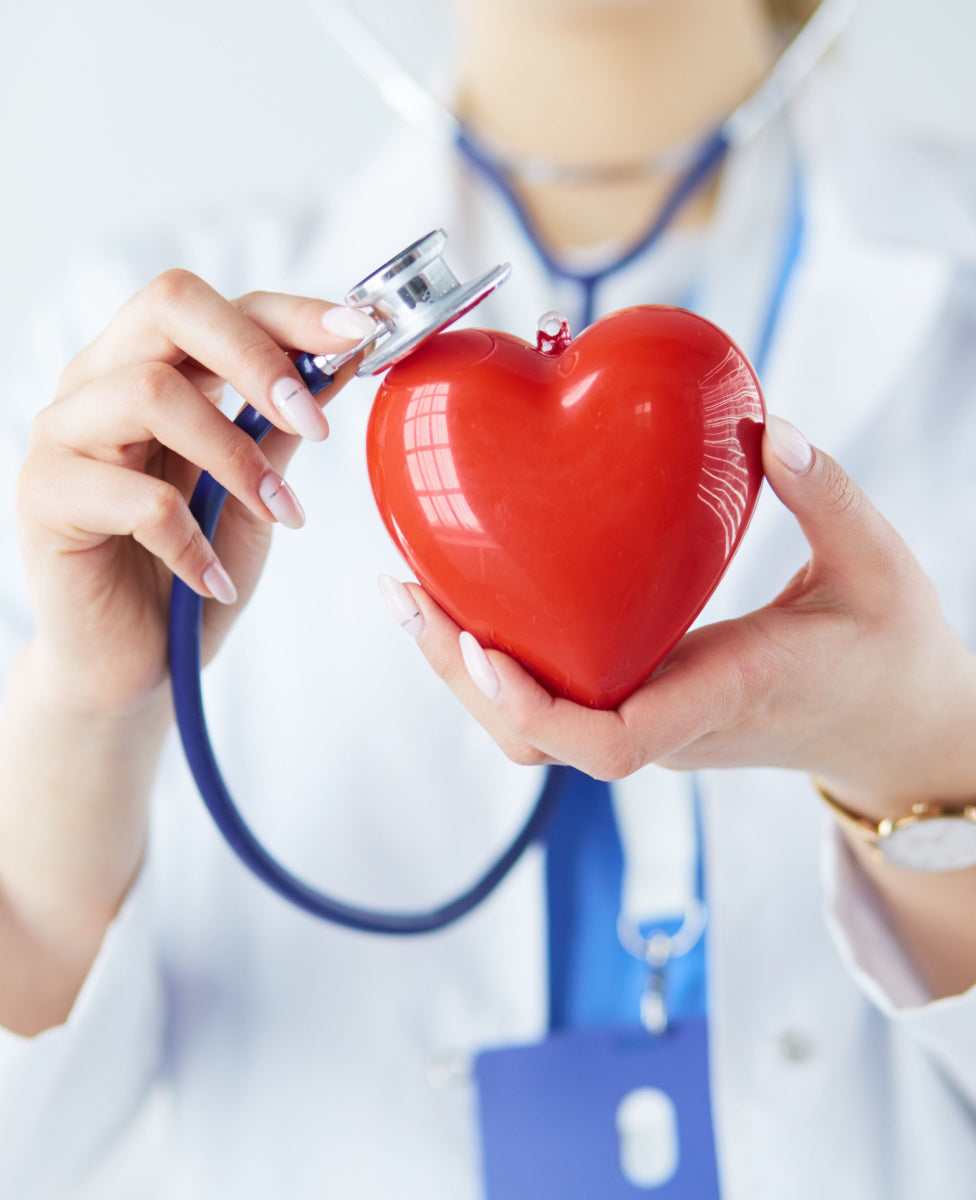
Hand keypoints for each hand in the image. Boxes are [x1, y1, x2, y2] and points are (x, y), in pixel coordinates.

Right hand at [16, 270, 374, 712]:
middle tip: (314, 422)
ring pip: (152, 394)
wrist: (132, 664)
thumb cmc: (194, 570)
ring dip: (236, 458)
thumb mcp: (254, 494)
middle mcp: (95, 383)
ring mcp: (60, 435)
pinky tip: (214, 577)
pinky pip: (136, 498)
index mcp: (146, 368)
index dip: (291, 312)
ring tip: (281, 515)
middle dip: (258, 356)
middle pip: (169, 306)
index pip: (215, 305)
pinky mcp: (43, 497)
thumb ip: (279, 428)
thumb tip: (340, 359)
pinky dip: (193, 541)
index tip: (360, 334)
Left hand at [380, 416, 975, 817]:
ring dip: (461, 666)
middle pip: (532, 737)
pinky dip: (493, 656)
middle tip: (406, 590)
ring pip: (527, 727)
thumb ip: (828, 495)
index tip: (482, 644)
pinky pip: (548, 695)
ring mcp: (645, 719)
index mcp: (720, 699)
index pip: (609, 743)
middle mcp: (667, 723)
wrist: (893, 729)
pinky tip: (460, 594)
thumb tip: (767, 430)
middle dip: (460, 674)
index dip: (533, 707)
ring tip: (409, 589)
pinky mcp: (636, 700)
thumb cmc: (890, 653)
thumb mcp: (879, 568)